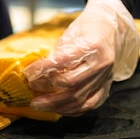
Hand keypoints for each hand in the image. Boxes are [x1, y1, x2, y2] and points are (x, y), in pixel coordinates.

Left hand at [23, 0, 138, 115]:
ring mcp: (105, 78)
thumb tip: (36, 71)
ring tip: (38, 104)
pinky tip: (56, 108)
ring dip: (55, 104)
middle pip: (71, 84)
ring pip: (79, 99)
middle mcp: (102, 63)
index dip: (43, 68)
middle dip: (46, 88)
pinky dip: (70, 110)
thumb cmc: (87, 29)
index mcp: (93, 45)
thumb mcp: (70, 34)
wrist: (111, 30)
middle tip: (31, 87)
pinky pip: (88, 105)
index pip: (63, 60)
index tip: (28, 72)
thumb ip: (56, 53)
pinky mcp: (106, 88)